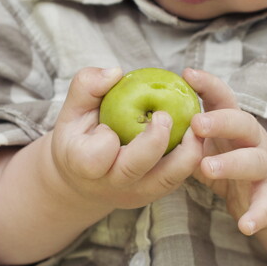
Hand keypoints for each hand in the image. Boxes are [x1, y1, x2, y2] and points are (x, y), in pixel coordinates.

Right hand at [49, 67, 202, 211]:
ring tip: (193, 125)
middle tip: (164, 116)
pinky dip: (190, 157)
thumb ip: (87, 85)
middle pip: (135, 169)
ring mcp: (135, 193)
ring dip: (185, 152)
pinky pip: (179, 178)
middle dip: (154, 142)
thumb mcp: (72, 109)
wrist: (86, 176)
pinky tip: (194, 134)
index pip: (95, 158)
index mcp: (83, 165)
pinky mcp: (155, 193)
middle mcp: (110, 184)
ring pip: (166, 179)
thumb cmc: (79, 135)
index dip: (105, 140)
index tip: (107, 125)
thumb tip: (115, 72)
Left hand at [183, 69, 266, 235]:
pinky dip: (258, 214)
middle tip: (196, 123)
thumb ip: (185, 131)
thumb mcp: (208, 141)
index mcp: (234, 122)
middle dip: (221, 121)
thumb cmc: (230, 155)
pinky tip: (245, 225)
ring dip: (232, 163)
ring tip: (206, 167)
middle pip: (243, 122)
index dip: (208, 84)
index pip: (224, 97)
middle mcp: (252, 139)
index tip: (187, 73)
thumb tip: (141, 115)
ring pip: (254, 160)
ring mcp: (264, 166)